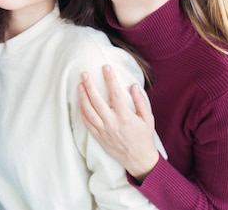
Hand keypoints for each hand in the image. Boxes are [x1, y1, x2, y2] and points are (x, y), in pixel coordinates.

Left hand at [78, 65, 158, 181]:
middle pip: (97, 101)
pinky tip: (80, 103)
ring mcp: (104, 131)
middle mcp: (112, 123)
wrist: (139, 160)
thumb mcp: (148, 118)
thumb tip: (133, 85)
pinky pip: (87, 124)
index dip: (110, 79)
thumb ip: (140, 101)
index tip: (106, 67)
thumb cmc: (144, 137)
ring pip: (89, 112)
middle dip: (90, 85)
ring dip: (83, 98)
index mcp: (125, 117)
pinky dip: (82, 113)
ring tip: (79, 86)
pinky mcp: (99, 137)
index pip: (115, 93)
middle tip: (84, 73)